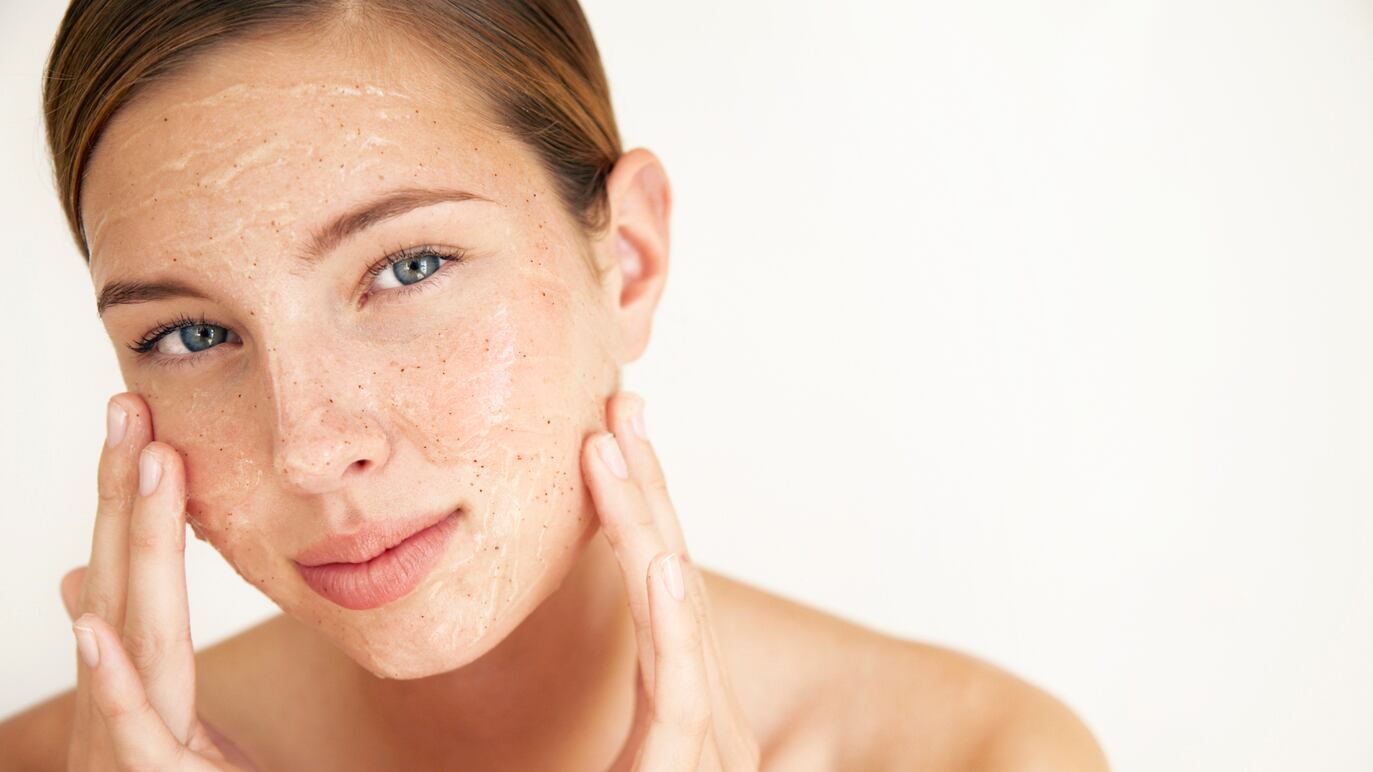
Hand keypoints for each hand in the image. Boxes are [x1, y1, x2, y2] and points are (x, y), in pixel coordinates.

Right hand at [58, 393, 256, 769]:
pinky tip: (89, 619)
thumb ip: (134, 668)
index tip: (141, 424)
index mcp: (137, 693)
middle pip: (125, 589)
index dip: (132, 506)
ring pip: (131, 641)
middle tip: (131, 406)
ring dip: (131, 551)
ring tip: (139, 467)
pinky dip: (112, 680)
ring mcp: (128, 754)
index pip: (134, 582)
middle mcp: (122, 715)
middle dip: (126, 498)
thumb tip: (81, 593)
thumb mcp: (167, 731)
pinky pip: (136, 734)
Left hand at [582, 391, 761, 770]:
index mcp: (691, 707)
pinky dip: (677, 625)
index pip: (664, 589)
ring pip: (677, 616)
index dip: (644, 509)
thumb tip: (611, 648)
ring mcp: (710, 745)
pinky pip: (684, 694)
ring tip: (612, 448)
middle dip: (648, 485)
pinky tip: (665, 565)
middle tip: (621, 404)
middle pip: (676, 578)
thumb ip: (631, 725)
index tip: (613, 438)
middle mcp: (710, 712)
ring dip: (645, 523)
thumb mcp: (629, 770)